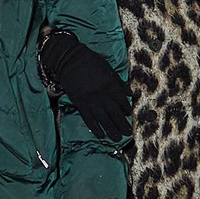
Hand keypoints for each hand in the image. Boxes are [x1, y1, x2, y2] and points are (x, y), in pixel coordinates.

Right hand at [40, 28, 131, 143]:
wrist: (70, 60)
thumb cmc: (90, 61)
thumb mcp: (108, 68)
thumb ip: (119, 82)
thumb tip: (130, 93)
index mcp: (110, 84)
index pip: (121, 101)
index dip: (126, 109)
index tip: (129, 116)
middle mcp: (101, 94)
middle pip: (114, 112)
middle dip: (122, 124)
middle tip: (128, 134)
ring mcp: (90, 100)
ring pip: (103, 118)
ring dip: (111, 129)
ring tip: (117, 138)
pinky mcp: (79, 103)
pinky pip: (89, 118)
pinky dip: (95, 127)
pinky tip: (101, 135)